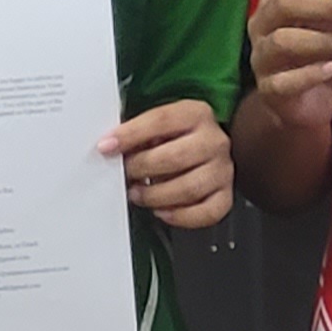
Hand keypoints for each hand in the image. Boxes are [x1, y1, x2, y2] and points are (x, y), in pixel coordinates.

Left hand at [105, 98, 232, 227]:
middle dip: (141, 168)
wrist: (210, 150)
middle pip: (174, 157)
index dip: (130, 134)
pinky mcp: (225, 195)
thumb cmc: (178, 139)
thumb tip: (109, 146)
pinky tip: (161, 210)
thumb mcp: (160, 126)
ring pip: (188, 188)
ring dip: (154, 196)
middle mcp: (213, 141)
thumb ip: (139, 133)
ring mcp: (222, 170)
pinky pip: (205, 213)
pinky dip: (179, 216)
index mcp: (195, 114)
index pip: (161, 120)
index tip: (106, 146)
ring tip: (138, 194)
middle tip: (125, 174)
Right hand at [244, 0, 331, 126]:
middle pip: (287, 1)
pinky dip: (309, 74)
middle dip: (328, 6)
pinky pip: (283, 80)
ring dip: (320, 39)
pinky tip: (330, 69)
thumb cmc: (325, 53)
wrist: (310, 100)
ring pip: (282, 40)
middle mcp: (263, 21)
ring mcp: (261, 55)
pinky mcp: (268, 88)